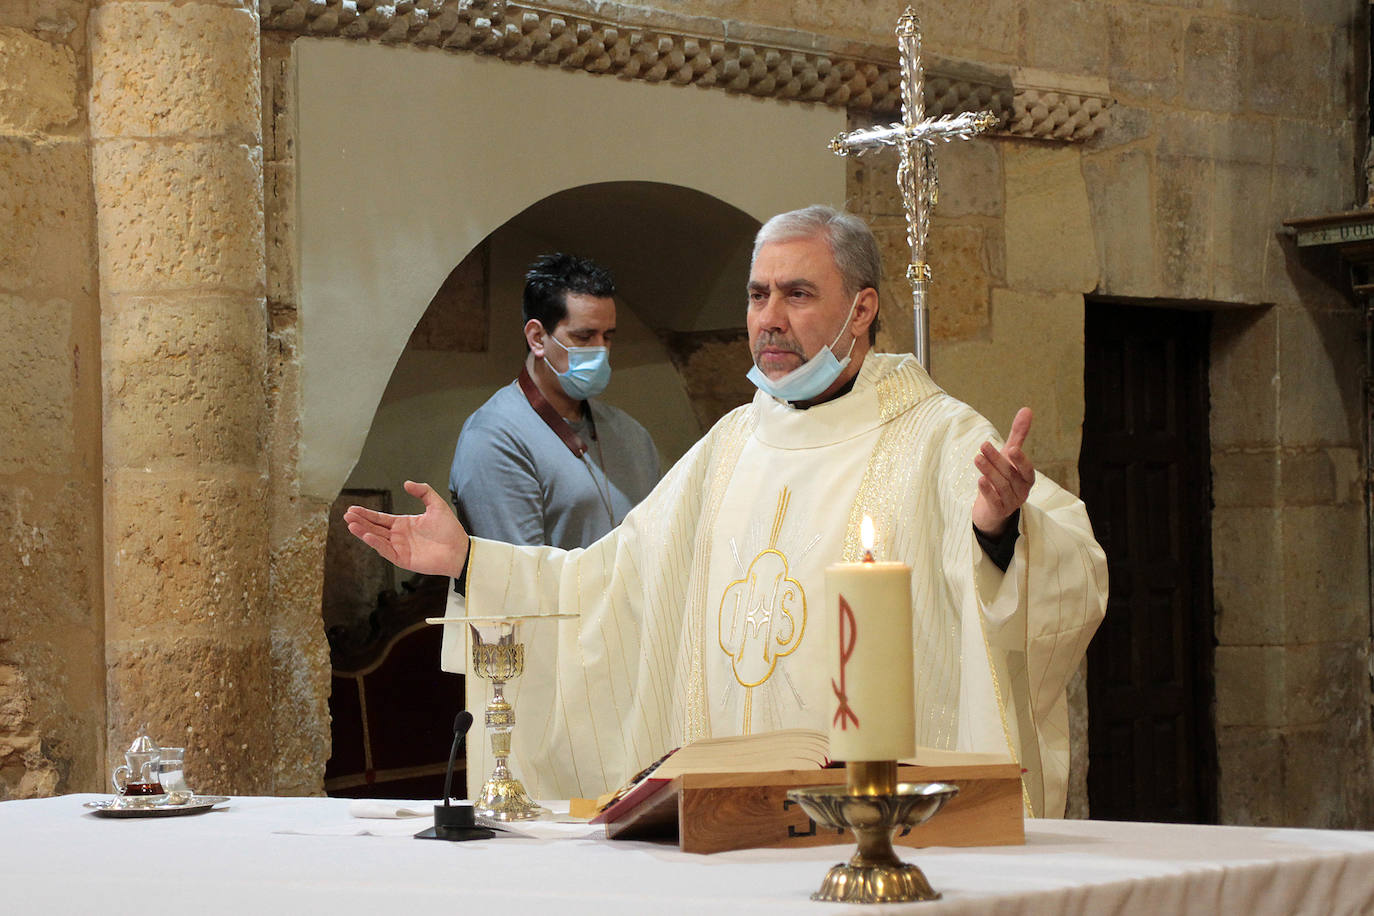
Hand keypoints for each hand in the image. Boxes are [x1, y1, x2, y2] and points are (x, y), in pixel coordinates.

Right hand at [344, 480, 469, 578]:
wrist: (459, 549)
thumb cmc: (450, 529)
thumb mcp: (436, 505)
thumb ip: (423, 492)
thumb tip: (407, 483)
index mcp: (404, 524)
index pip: (380, 518)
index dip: (366, 514)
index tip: (352, 509)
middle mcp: (399, 536)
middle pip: (375, 528)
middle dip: (360, 521)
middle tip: (347, 515)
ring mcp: (400, 548)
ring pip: (377, 539)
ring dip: (363, 532)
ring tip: (351, 524)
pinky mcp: (403, 559)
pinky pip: (386, 551)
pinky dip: (376, 544)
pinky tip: (367, 536)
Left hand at [972, 407, 1035, 537]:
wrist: (992, 509)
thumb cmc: (1003, 476)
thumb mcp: (1010, 456)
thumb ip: (1018, 435)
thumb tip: (1027, 409)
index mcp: (1027, 478)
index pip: (1027, 470)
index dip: (1021, 460)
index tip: (1012, 448)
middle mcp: (1022, 491)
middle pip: (1010, 475)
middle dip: (996, 460)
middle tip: (983, 445)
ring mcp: (1011, 503)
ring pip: (1001, 486)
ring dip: (989, 471)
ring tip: (977, 458)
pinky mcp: (999, 511)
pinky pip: (995, 502)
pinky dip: (988, 492)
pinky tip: (980, 481)